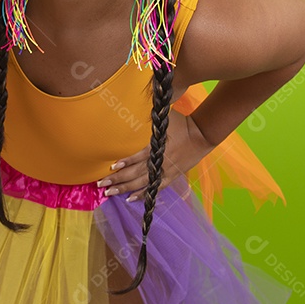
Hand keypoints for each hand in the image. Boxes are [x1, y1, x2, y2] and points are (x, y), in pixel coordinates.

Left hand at [98, 108, 212, 201]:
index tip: (111, 167)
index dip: (125, 162)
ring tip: (110, 193)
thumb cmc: (182, 123)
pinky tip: (131, 198)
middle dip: (118, 179)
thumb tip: (134, 105)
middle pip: (136, 173)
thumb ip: (150, 117)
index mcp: (158, 146)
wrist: (202, 135)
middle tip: (102, 185)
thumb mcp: (165, 116)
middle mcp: (160, 161)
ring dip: (126, 188)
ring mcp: (165, 171)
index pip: (139, 157)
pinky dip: (143, 193)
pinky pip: (155, 188)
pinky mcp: (171, 176)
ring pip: (143, 183)